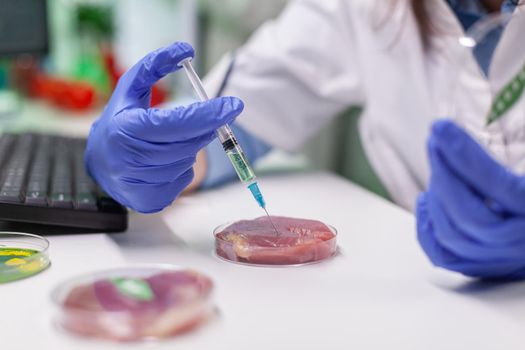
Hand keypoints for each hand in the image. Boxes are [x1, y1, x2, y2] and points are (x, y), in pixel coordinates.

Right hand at [84, 42, 243, 212]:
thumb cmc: (119, 120)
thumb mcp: (131, 89)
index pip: (176, 124)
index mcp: (126, 130)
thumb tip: (185, 49)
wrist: (100, 163)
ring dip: (188, 147)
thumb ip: (155, 65)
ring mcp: (140, 184)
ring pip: (187, 161)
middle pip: (188, 144)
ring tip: (167, 141)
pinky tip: (163, 160)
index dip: (208, 114)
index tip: (234, 106)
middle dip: (203, 128)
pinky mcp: (150, 200)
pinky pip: (183, 179)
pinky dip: (181, 166)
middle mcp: (130, 160)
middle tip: (208, 117)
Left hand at [417, 120, 524, 279]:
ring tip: (438, 163)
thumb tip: (478, 104)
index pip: (498, 185)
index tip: (440, 128)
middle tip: (435, 141)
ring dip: (436, 196)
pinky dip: (427, 227)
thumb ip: (508, 142)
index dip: (464, 156)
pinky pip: (444, 255)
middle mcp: (522, 241)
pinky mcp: (484, 265)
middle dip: (444, 174)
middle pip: (469, 216)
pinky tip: (427, 200)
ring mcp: (503, 259)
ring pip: (452, 235)